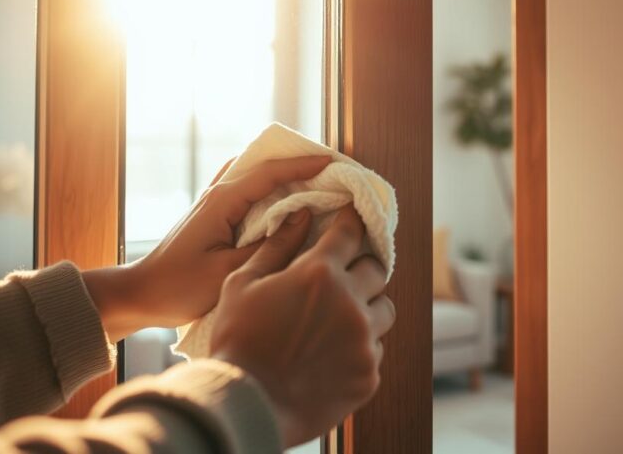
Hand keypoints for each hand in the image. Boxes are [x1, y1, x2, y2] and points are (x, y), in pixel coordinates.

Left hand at [83, 155, 330, 340]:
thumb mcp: (231, 270)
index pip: (271, 172)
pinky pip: (248, 191)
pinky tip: (287, 203)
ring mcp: (214, 202)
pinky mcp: (213, 215)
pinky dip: (270, 189)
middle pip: (265, 167)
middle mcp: (218, 193)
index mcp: (223, 201)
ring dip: (285, 176)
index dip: (304, 165)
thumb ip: (272, 243)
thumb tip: (306, 217)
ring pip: (256, 176)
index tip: (334, 163)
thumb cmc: (181, 287)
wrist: (140, 296)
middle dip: (299, 165)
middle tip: (333, 173)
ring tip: (317, 184)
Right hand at [209, 205, 394, 447]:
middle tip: (343, 275)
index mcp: (320, 274)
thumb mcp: (242, 285)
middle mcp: (351, 303)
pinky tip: (333, 354)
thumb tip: (299, 216)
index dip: (352, 223)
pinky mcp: (369, 373)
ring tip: (340, 318)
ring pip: (384, 310)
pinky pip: (377, 349)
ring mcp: (364, 341)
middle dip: (361, 267)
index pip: (350, 233)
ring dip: (367, 307)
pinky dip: (361, 346)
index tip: (352, 220)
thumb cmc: (238, 341)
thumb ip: (276, 247)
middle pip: (377, 270)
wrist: (246, 406)